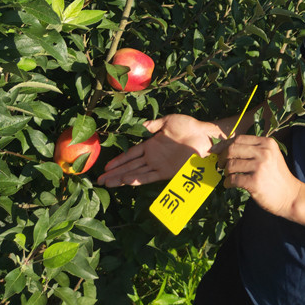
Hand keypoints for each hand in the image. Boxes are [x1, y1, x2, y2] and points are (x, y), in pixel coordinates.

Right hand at [97, 114, 225, 186]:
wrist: (204, 136)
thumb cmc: (188, 126)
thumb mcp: (168, 121)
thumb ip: (153, 125)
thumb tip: (140, 126)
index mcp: (151, 144)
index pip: (131, 154)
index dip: (119, 161)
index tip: (106, 167)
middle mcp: (153, 157)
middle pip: (130, 166)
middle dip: (115, 173)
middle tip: (100, 180)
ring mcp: (159, 165)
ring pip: (137, 173)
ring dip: (123, 178)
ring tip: (109, 183)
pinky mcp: (167, 171)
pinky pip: (150, 176)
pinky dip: (139, 179)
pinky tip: (128, 181)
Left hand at [215, 135, 302, 218]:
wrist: (290, 196)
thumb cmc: (277, 176)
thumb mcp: (270, 156)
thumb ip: (254, 149)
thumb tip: (227, 147)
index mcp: (267, 143)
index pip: (239, 139)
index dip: (226, 145)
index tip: (217, 151)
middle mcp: (264, 152)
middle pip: (232, 149)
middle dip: (222, 157)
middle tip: (220, 165)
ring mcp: (259, 167)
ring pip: (231, 165)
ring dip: (226, 172)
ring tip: (228, 176)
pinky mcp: (254, 182)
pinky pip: (233, 179)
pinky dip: (227, 183)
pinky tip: (229, 185)